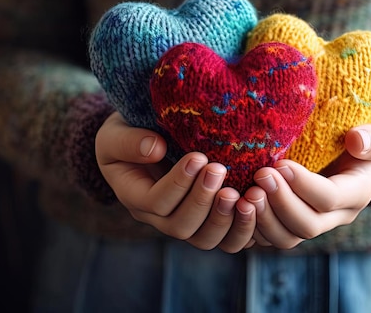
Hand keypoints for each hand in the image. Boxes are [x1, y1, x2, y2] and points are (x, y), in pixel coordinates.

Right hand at [95, 112, 255, 252]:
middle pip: (180, 226)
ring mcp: (187, 221)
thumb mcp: (116, 132)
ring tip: (238, 192)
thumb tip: (154, 149)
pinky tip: (254, 204)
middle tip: (219, 169)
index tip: (197, 156)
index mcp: (135, 196)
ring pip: (205, 239)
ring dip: (224, 218)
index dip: (177, 183)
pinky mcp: (211, 220)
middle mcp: (160, 217)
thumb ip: (129, 141)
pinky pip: (228, 238)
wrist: (149, 135)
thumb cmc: (131, 131)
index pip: (154, 202)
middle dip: (202, 200)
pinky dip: (243, 228)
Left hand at [244, 117, 370, 248]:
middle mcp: (337, 215)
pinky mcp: (293, 222)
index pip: (330, 199)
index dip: (304, 186)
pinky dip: (254, 226)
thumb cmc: (369, 136)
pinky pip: (272, 236)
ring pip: (288, 237)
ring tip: (247, 193)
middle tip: (259, 176)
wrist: (356, 148)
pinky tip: (239, 205)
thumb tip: (356, 140)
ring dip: (264, 219)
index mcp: (357, 193)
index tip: (281, 164)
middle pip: (307, 225)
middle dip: (281, 203)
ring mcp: (314, 221)